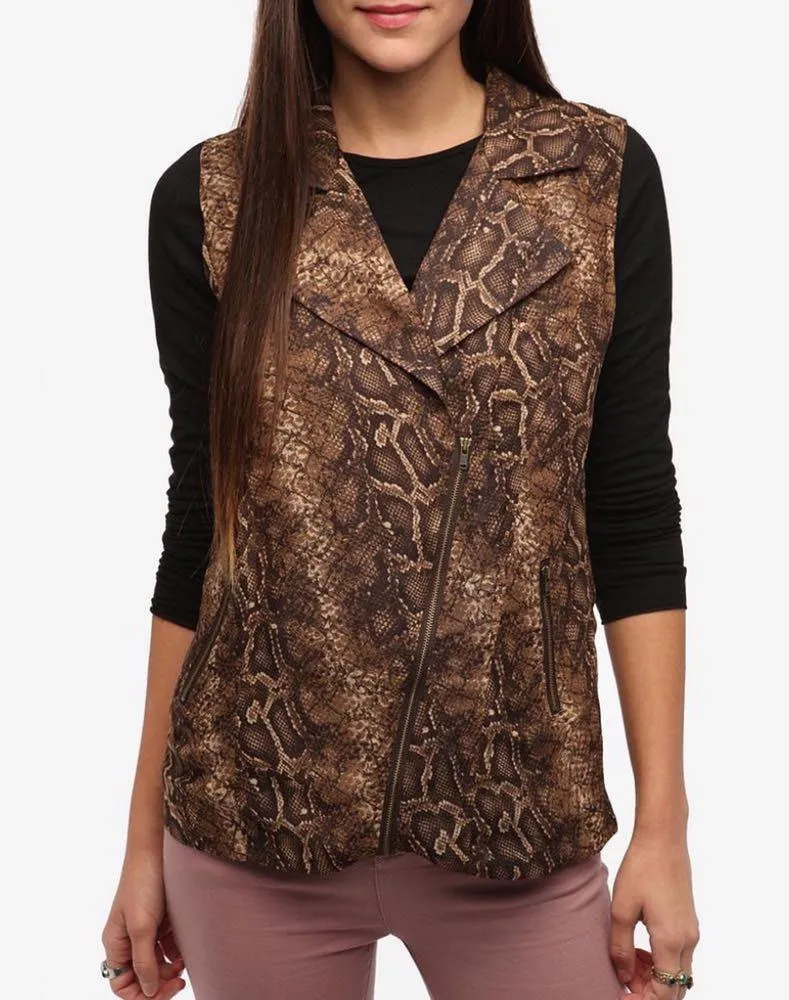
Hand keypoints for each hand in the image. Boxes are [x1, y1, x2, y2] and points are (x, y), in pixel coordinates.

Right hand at [101, 846, 185, 997]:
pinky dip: (176, 953)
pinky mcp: (162, 921)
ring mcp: (146, 930)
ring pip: (156, 963)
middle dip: (159, 982)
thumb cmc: (143, 884)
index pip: (122, 984)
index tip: (162, 990)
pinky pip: (168, 947)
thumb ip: (144, 961)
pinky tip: (186, 952)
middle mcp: (128, 940)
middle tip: (179, 981)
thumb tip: (148, 990)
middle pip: (141, 976)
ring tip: (183, 965)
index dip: (141, 993)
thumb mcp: (142, 926)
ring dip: (169, 969)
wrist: (158, 851)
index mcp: (115, 944)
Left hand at [609, 829, 699, 997]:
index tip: (620, 995)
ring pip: (677, 972)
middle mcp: (688, 941)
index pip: (664, 992)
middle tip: (623, 984)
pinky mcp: (688, 920)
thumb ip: (621, 947)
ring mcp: (691, 930)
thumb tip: (624, 976)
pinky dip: (661, 961)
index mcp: (672, 941)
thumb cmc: (641, 868)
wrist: (663, 838)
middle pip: (674, 987)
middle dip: (650, 992)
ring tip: (628, 964)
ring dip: (656, 977)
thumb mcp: (622, 908)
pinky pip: (679, 955)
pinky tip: (639, 948)